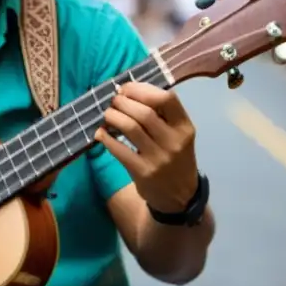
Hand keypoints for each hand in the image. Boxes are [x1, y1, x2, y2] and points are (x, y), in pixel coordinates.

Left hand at [95, 82, 199, 213]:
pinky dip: (105, 138)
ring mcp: (159, 158)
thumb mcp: (179, 135)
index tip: (127, 88)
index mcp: (185, 127)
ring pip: (130, 127)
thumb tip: (129, 90)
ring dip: (113, 116)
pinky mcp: (143, 172)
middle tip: (114, 100)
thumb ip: (162, 114)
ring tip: (107, 114)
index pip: (167, 98)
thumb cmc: (175, 157)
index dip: (142, 89)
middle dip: (123, 102)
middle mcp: (174, 142)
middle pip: (144, 112)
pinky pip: (119, 149)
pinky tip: (100, 133)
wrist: (180, 197)